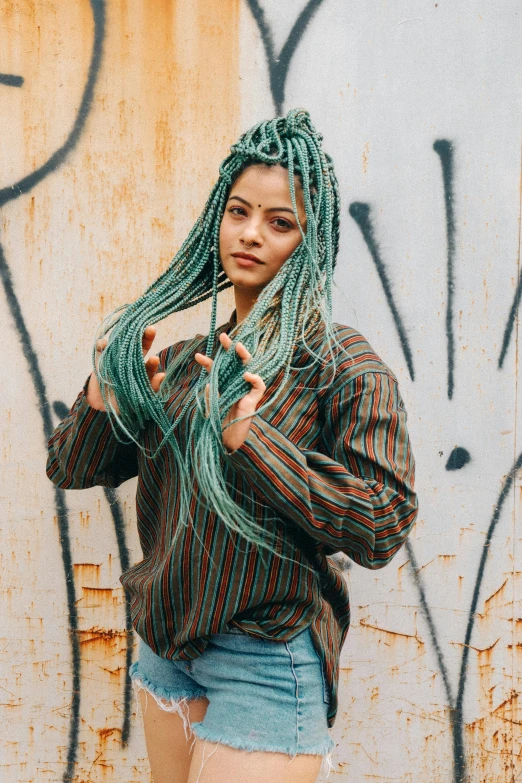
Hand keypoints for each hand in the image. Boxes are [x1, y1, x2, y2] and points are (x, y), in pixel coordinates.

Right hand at [86, 325, 165, 411]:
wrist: (103, 404)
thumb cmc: (125, 401)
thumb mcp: (139, 398)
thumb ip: (151, 387)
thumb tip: (163, 375)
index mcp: (141, 370)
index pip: (149, 362)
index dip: (152, 361)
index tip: (155, 360)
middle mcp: (130, 360)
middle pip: (139, 346)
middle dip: (145, 337)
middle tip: (151, 330)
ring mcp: (116, 357)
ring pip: (121, 343)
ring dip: (124, 336)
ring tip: (127, 329)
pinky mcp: (101, 358)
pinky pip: (101, 349)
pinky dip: (102, 345)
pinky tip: (104, 344)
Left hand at [194, 333, 265, 451]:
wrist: (224, 442)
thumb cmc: (215, 424)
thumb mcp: (208, 407)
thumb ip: (209, 394)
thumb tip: (209, 381)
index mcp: (221, 384)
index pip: (216, 368)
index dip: (207, 361)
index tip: (197, 356)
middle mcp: (234, 384)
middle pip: (234, 361)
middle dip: (229, 348)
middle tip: (222, 336)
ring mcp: (245, 390)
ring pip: (249, 367)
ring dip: (244, 356)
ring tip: (237, 347)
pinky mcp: (254, 400)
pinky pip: (259, 385)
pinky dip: (254, 378)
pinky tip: (246, 375)